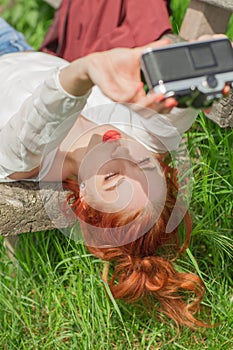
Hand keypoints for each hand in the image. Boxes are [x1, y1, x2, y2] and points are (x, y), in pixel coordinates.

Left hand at [59, 39, 177, 112]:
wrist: (97, 62)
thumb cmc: (116, 61)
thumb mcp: (138, 54)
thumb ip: (153, 50)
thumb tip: (167, 42)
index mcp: (140, 92)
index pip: (155, 104)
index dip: (165, 106)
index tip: (175, 100)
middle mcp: (132, 98)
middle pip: (149, 110)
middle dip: (161, 108)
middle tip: (171, 101)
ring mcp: (122, 97)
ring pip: (138, 108)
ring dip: (149, 103)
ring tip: (159, 95)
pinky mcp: (111, 94)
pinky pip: (123, 99)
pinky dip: (132, 94)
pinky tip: (140, 85)